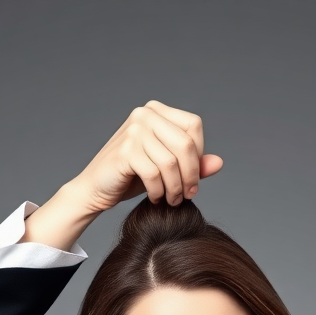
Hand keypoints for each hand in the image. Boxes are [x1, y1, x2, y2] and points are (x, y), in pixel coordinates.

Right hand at [71, 100, 223, 212]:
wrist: (96, 187)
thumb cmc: (133, 177)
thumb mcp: (168, 169)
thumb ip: (192, 164)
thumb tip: (219, 163)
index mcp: (157, 111)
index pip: (194, 126)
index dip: (198, 155)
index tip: (193, 179)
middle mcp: (145, 114)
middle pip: (186, 144)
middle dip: (191, 176)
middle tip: (187, 195)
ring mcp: (134, 130)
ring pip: (171, 163)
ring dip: (175, 188)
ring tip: (171, 201)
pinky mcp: (125, 151)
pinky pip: (154, 174)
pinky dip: (158, 192)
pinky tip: (155, 198)